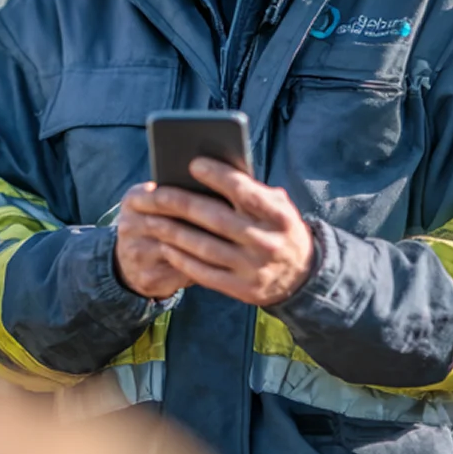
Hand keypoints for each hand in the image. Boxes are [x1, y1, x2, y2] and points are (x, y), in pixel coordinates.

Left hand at [122, 159, 313, 307]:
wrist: (301, 277)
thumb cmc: (277, 230)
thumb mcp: (278, 209)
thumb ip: (251, 192)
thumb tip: (210, 170)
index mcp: (280, 217)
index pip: (246, 192)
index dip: (219, 176)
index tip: (193, 164)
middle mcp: (268, 242)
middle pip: (216, 219)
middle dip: (182, 203)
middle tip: (157, 193)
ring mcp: (254, 269)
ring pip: (205, 247)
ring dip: (174, 232)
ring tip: (152, 219)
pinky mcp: (242, 290)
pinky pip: (204, 273)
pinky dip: (182, 259)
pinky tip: (165, 246)